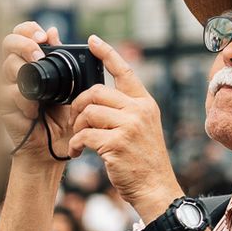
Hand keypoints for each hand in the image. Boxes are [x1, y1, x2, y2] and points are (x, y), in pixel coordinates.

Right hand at [0, 21, 69, 160]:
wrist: (55, 147)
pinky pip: (9, 93)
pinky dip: (24, 101)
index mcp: (29, 61)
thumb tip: (52, 31)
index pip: (20, 34)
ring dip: (27, 75)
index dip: (28, 29)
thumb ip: (60, 60)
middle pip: (8, 43)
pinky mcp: (1, 105)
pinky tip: (34, 112)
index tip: (44, 36)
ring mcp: (5, 86)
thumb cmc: (61, 116)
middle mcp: (13, 70)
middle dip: (25, 44)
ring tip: (42, 94)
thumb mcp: (68, 85)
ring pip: (8, 66)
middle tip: (39, 54)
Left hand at [67, 35, 181, 219]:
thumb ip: (125, 111)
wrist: (156, 189)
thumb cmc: (144, 162)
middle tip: (76, 121)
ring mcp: (129, 126)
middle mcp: (139, 110)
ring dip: (77, 128)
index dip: (106, 53)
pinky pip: (85, 136)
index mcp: (145, 103)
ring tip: (79, 141)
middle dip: (79, 105)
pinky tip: (79, 153)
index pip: (124, 71)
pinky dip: (77, 145)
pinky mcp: (117, 143)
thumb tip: (94, 99)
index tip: (92, 41)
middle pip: (96, 91)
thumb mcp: (141, 129)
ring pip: (88, 113)